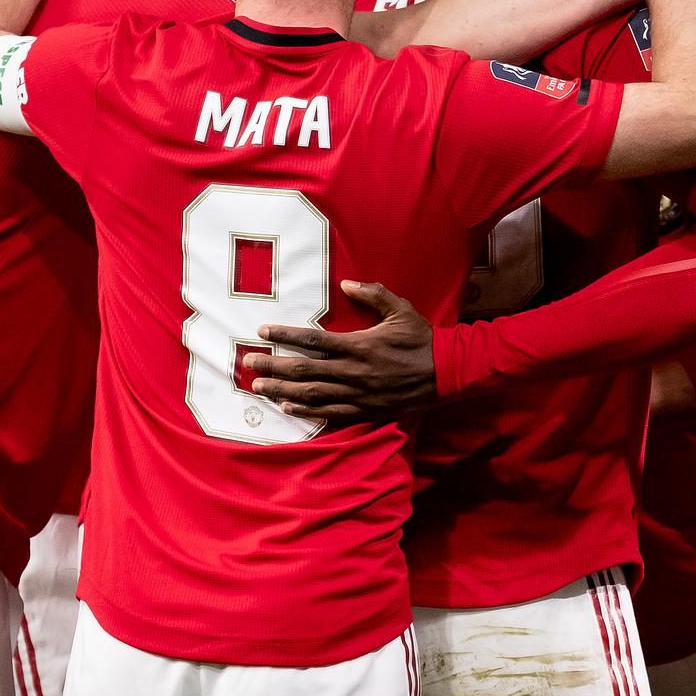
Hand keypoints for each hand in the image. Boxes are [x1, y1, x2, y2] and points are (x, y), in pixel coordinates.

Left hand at [245, 281, 436, 419]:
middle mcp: (353, 371)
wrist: (447, 372)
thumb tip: (346, 283)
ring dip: (282, 389)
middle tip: (248, 362)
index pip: (313, 340)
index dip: (285, 336)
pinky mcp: (365, 410)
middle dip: (274, 365)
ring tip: (258, 386)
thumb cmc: (422, 339)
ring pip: (312, 393)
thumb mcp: (401, 310)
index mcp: (359, 345)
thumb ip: (373, 294)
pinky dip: (306, 411)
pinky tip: (287, 407)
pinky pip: (330, 413)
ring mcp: (357, 393)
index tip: (262, 332)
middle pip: (304, 369)